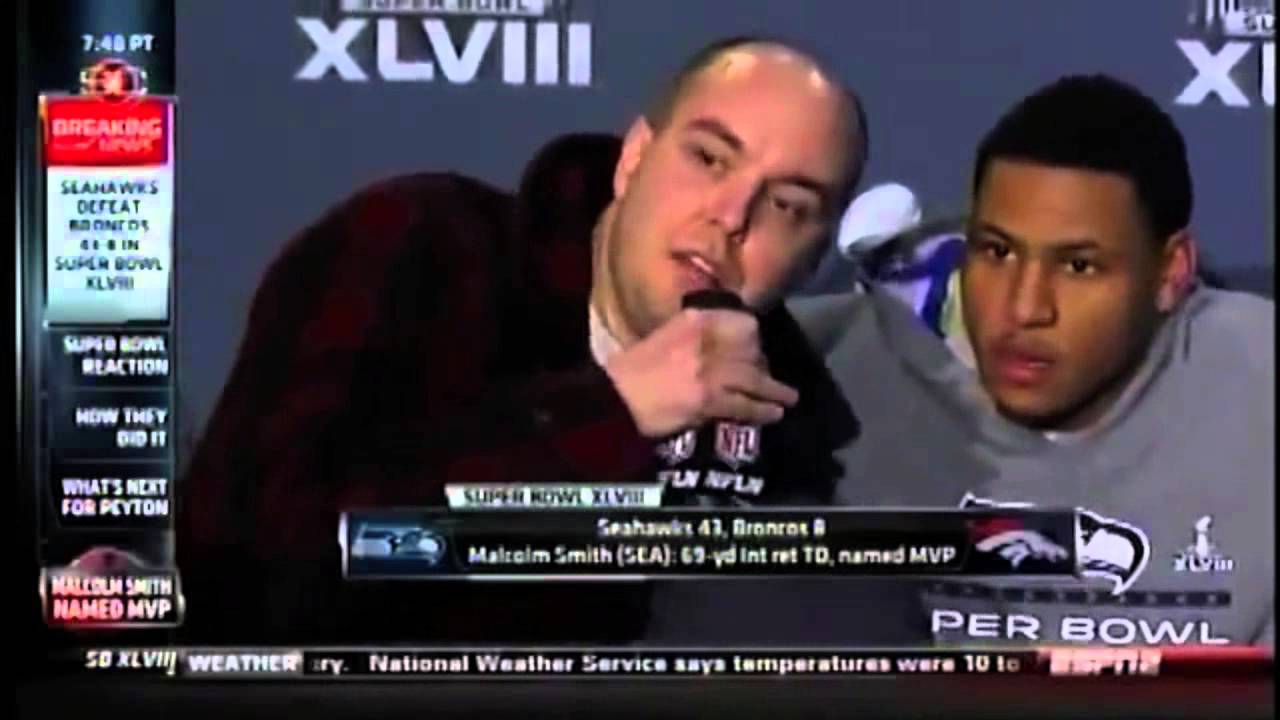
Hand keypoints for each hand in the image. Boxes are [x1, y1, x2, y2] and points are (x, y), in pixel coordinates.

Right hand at [604, 308, 798, 437]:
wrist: (612, 399)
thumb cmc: (631, 371)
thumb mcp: (663, 337)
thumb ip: (693, 336)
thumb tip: (719, 347)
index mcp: (693, 319)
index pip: (741, 322)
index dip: (754, 337)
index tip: (757, 347)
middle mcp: (706, 340)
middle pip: (751, 351)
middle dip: (763, 366)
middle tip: (768, 379)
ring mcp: (710, 370)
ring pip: (754, 379)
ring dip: (774, 391)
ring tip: (788, 398)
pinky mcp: (709, 399)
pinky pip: (745, 405)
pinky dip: (762, 411)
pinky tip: (773, 415)